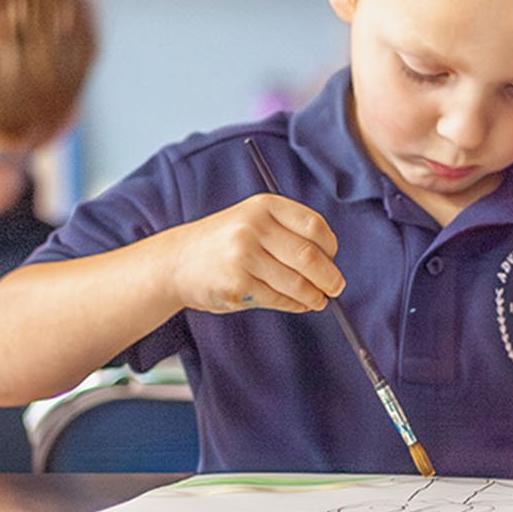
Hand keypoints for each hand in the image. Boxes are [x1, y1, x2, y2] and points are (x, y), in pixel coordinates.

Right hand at [166, 194, 343, 314]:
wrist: (176, 262)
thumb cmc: (223, 243)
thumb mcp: (252, 220)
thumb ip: (286, 232)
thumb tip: (329, 263)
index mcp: (263, 206)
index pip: (314, 225)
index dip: (330, 246)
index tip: (332, 258)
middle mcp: (253, 227)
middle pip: (309, 257)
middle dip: (329, 277)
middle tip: (336, 287)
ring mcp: (243, 257)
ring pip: (296, 283)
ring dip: (314, 296)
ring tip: (319, 300)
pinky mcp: (237, 285)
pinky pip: (278, 299)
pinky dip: (295, 305)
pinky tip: (299, 304)